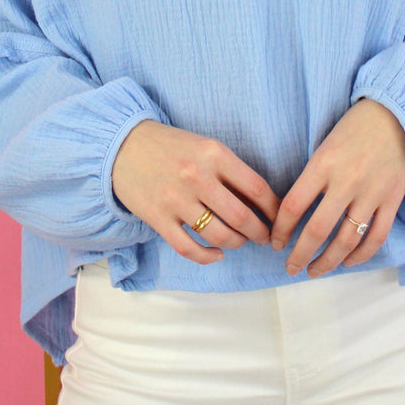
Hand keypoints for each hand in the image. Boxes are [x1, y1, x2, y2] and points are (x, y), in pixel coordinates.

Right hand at [111, 120, 280, 266]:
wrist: (123, 146)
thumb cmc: (171, 146)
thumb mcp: (205, 147)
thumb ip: (230, 172)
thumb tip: (262, 203)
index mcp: (214, 154)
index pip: (256, 189)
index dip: (274, 210)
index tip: (280, 219)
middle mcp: (197, 177)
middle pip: (242, 217)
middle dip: (261, 233)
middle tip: (266, 238)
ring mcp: (176, 200)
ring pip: (218, 235)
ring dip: (237, 243)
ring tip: (241, 241)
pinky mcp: (158, 218)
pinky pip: (189, 248)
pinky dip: (208, 257)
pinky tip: (217, 254)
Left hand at [269, 98, 404, 276]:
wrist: (397, 115)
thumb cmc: (354, 128)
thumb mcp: (325, 145)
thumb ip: (312, 177)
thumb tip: (294, 213)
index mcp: (323, 163)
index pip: (293, 205)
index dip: (280, 229)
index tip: (275, 242)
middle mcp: (346, 181)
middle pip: (317, 230)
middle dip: (300, 255)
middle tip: (290, 268)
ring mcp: (372, 193)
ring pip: (347, 240)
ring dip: (328, 262)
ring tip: (315, 270)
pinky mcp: (393, 200)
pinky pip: (376, 237)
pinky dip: (361, 255)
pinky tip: (348, 262)